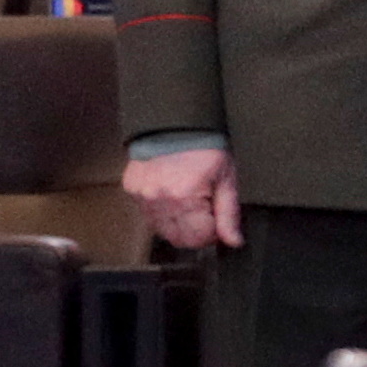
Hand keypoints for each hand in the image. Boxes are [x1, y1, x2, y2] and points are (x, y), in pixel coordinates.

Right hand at [124, 146, 239, 252]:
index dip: (211, 234)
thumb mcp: (226, 181)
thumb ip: (229, 214)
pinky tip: (172, 195)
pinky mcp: (132, 190)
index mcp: (185, 198)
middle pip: (178, 238)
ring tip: (189, 201)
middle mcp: (160, 200)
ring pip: (161, 230)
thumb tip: (234, 241)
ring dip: (177, 224)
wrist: (175, 124)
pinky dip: (161, 212)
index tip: (217, 222)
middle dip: (195, 232)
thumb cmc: (205, 150)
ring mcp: (142, 196)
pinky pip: (148, 215)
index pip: (197, 239)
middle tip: (204, 213)